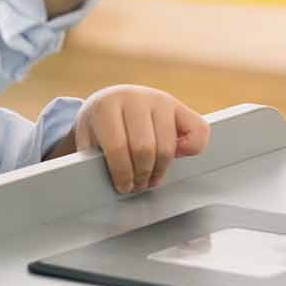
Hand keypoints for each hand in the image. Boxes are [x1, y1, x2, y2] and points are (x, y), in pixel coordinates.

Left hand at [60, 85, 211, 193]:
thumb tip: (101, 182)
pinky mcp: (179, 105)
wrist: (111, 100)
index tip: (122, 187)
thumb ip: (93, 158)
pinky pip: (198, 131)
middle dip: (141, 175)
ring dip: (160, 169)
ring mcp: (160, 99)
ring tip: (150, 178)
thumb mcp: (88, 139)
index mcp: (106, 105)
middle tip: (137, 186)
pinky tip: (174, 157)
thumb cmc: (100, 126)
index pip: (118, 146)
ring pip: (168, 146)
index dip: (122, 173)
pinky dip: (191, 149)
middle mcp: (135, 98)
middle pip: (145, 149)